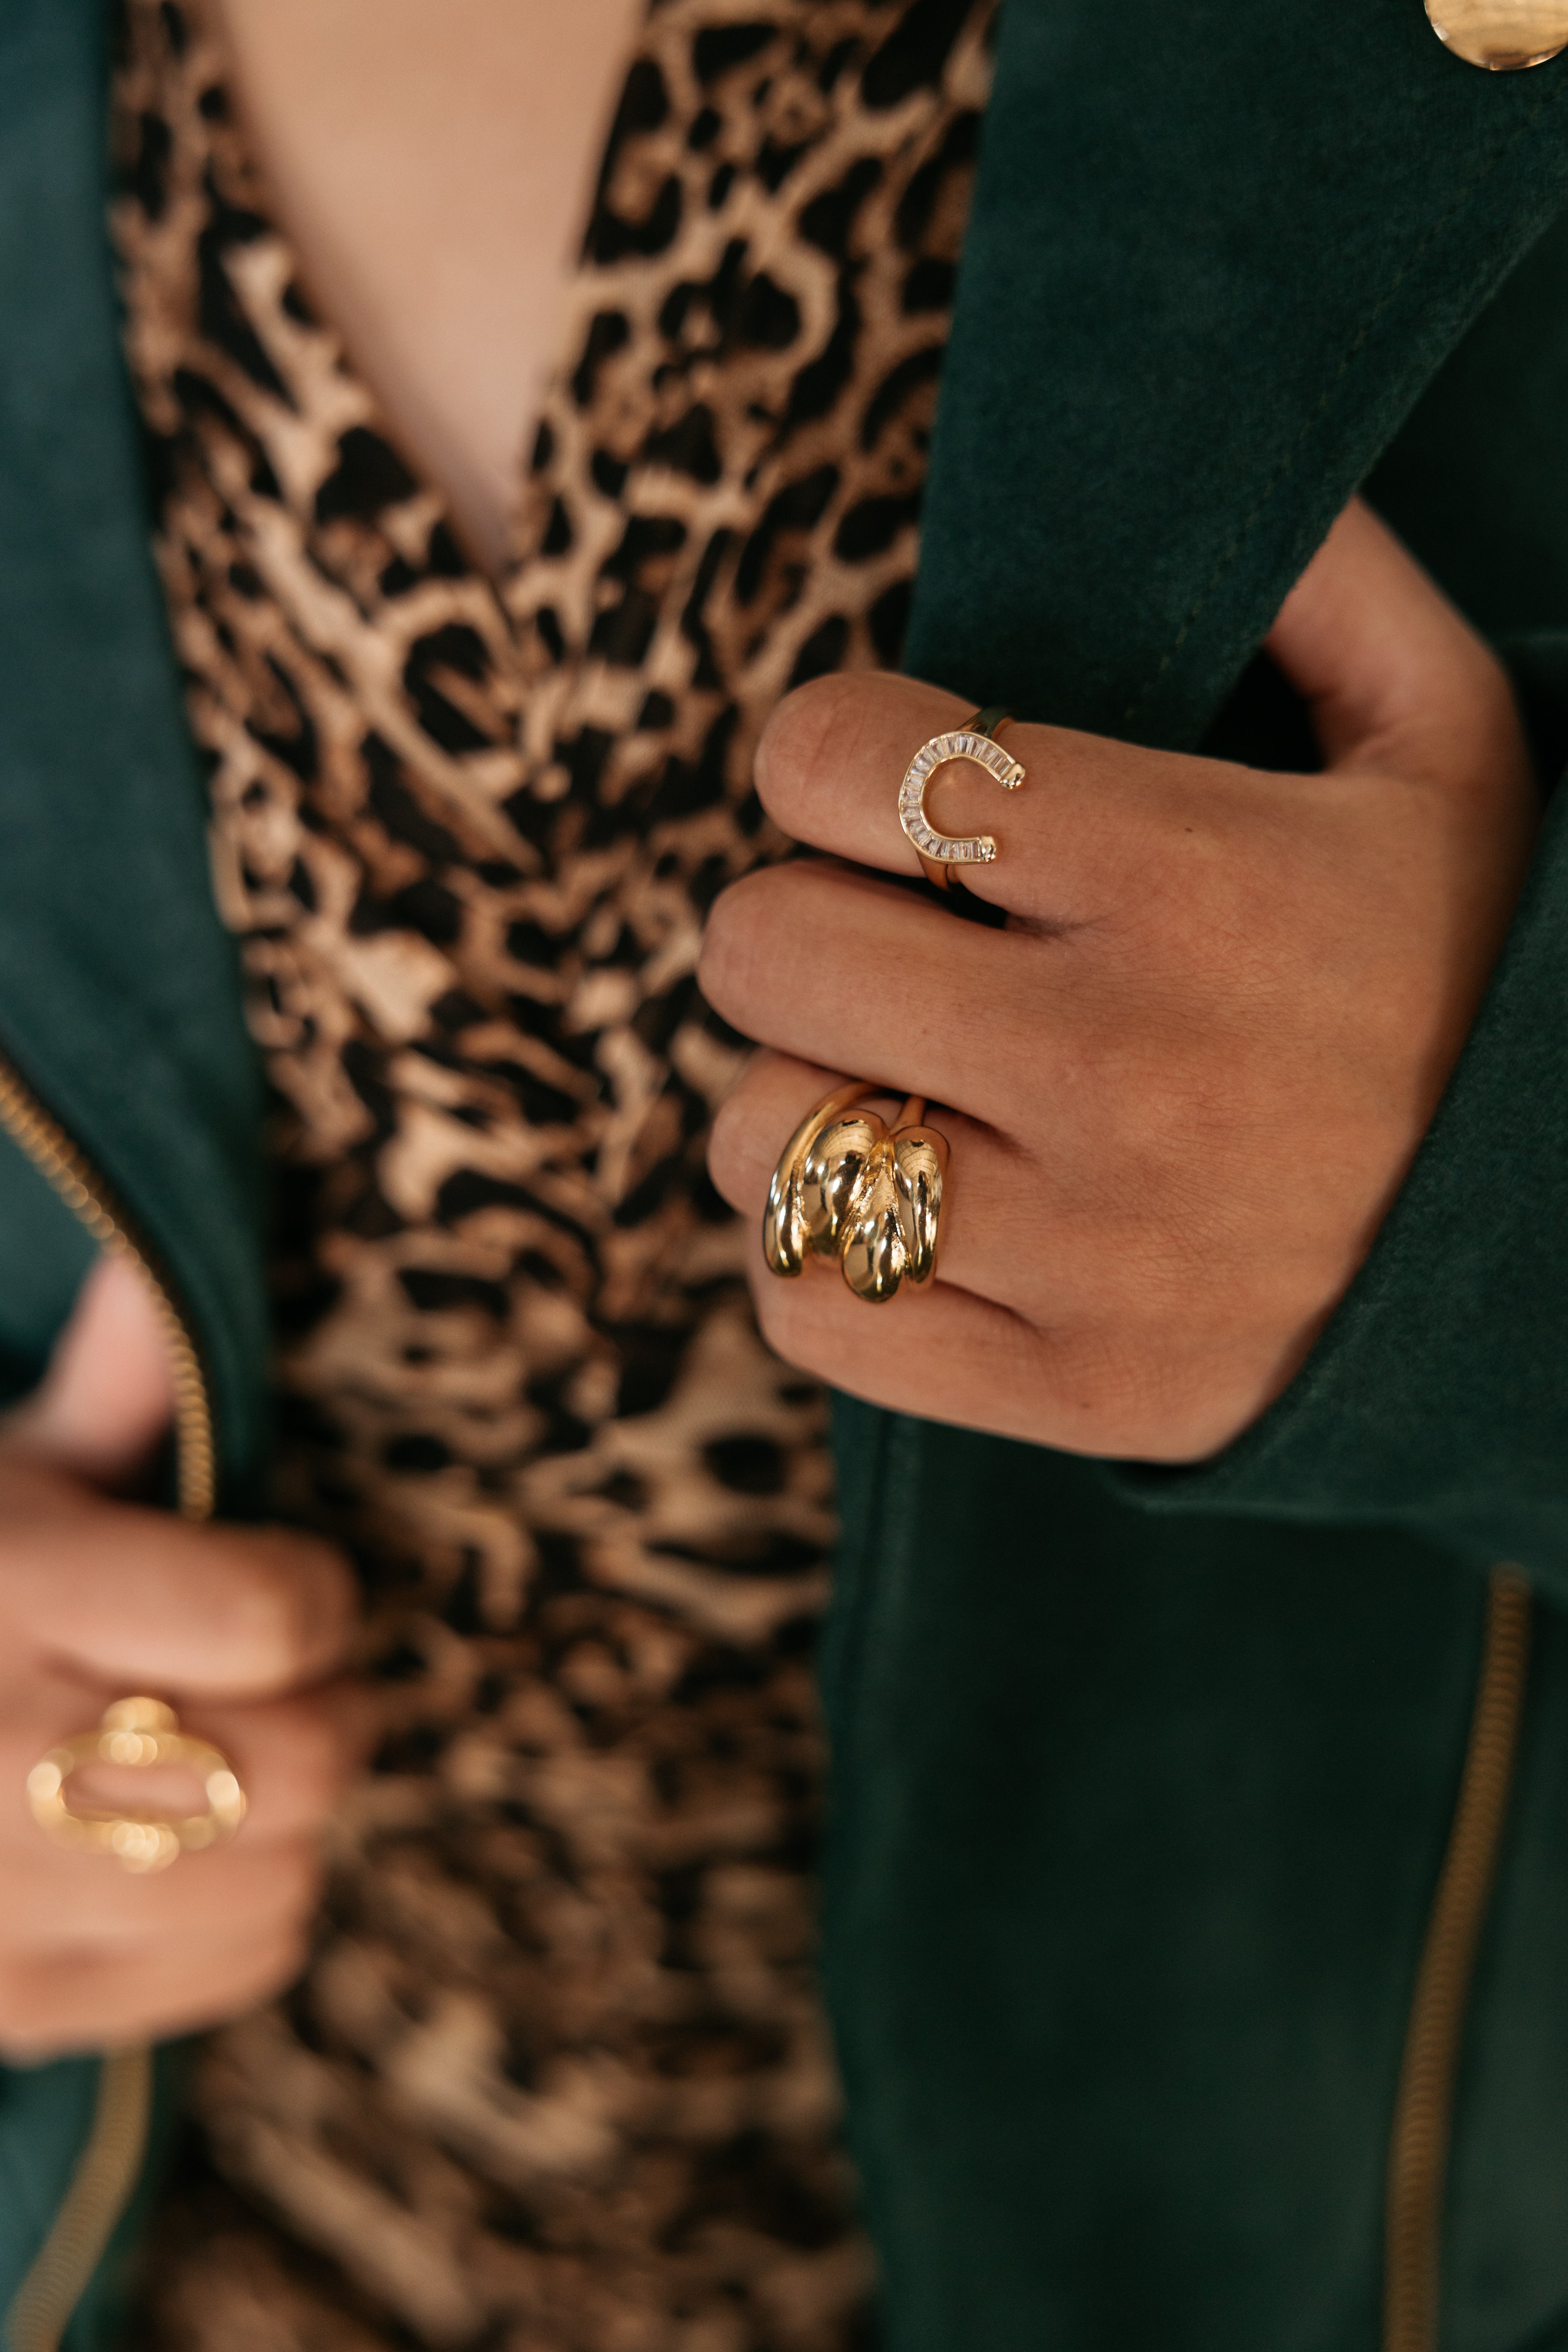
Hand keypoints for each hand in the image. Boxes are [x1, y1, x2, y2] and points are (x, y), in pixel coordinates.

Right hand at [0, 1256, 363, 2057]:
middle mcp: (2, 1763)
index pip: (275, 1617)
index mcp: (12, 1596)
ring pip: (287, 1878)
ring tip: (230, 1757)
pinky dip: (251, 1907)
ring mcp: (0, 1910)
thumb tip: (153, 1267)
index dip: (318, 1592)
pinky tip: (185, 1852)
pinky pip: (242, 1963)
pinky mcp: (7, 2011)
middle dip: (327, 1705)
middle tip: (285, 1676)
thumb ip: (99, 1389)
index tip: (291, 1585)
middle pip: (303, 1762)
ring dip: (293, 1815)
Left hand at [702, 499, 1538, 1461]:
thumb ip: (1327, 588)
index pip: (841, 761)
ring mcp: (1092, 1253)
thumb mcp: (1457, 748)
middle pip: (762, 947)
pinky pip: (811, 1308)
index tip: (885, 783)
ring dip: (800, 1085)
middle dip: (798, 913)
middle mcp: (1126, 1068)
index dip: (827, 750)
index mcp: (1198, 880)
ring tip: (905, 1071)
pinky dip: (820, 1251)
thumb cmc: (1484, 970)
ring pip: (762, 1136)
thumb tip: (1230, 447)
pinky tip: (912, 1201)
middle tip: (883, 929)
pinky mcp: (1072, 1389)